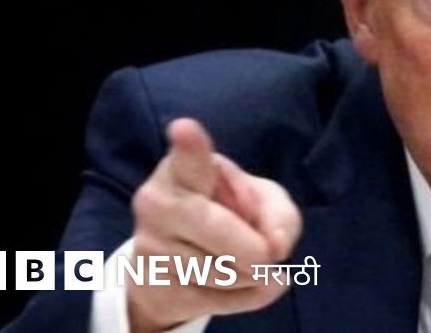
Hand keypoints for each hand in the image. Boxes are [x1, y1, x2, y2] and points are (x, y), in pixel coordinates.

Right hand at [127, 118, 301, 331]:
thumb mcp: (261, 200)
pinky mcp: (156, 289)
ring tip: (243, 259)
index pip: (188, 158)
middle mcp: (157, 204)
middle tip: (268, 251)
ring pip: (230, 273)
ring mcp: (151, 248)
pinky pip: (224, 301)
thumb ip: (279, 214)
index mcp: (183, 170)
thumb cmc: (225, 212)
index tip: (186, 129)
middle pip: (223, 232)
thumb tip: (276, 248)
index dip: (190, 146)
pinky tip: (240, 282)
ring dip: (256, 274)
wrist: (175, 261)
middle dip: (257, 249)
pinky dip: (249, 296)